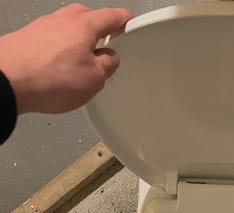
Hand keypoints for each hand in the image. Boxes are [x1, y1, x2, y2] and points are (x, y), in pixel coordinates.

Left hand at [0, 3, 132, 113]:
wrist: (7, 81)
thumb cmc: (49, 78)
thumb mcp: (94, 79)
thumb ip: (108, 65)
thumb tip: (110, 58)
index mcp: (84, 25)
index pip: (111, 16)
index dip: (124, 20)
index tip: (128, 21)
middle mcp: (62, 20)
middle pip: (88, 18)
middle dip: (99, 29)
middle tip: (106, 45)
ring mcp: (43, 26)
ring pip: (69, 29)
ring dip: (78, 42)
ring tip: (81, 64)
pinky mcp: (28, 37)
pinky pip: (53, 39)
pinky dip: (61, 49)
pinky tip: (60, 67)